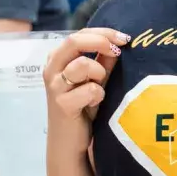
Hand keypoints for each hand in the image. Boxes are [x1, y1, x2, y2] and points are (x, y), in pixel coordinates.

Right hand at [43, 28, 128, 155]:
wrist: (68, 143)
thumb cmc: (82, 108)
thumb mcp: (94, 80)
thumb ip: (103, 61)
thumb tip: (119, 43)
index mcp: (57, 59)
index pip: (79, 34)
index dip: (103, 32)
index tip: (124, 38)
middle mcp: (51, 69)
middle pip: (74, 41)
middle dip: (102, 41)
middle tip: (119, 51)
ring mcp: (55, 86)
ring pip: (83, 64)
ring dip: (99, 73)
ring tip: (99, 86)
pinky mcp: (62, 104)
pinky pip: (90, 89)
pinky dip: (98, 94)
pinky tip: (94, 103)